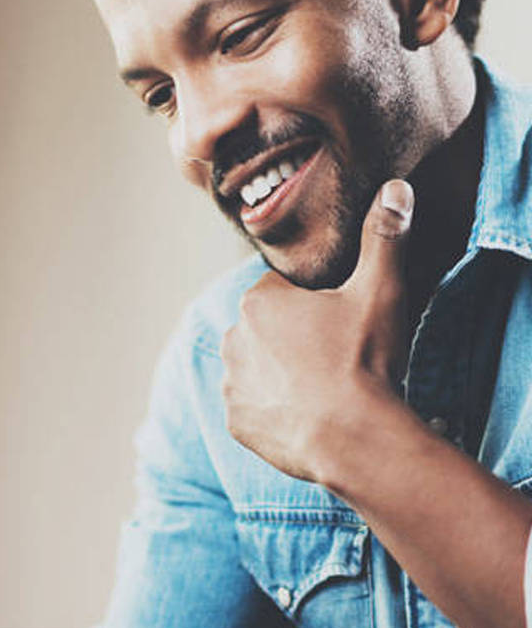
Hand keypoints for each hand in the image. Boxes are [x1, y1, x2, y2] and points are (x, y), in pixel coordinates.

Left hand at [220, 180, 414, 481]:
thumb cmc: (364, 360)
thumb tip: (395, 187)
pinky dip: (273, 409)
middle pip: (267, 328)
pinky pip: (253, 407)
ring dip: (281, 372)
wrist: (356, 439)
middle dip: (294, 337)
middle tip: (335, 357)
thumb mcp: (380, 291)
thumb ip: (384, 237)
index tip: (339, 324)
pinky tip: (306, 414)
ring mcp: (232, 383)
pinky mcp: (237, 422)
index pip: (283, 290)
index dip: (314, 304)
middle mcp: (234, 337)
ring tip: (322, 388)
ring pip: (258, 366)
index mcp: (258, 301)